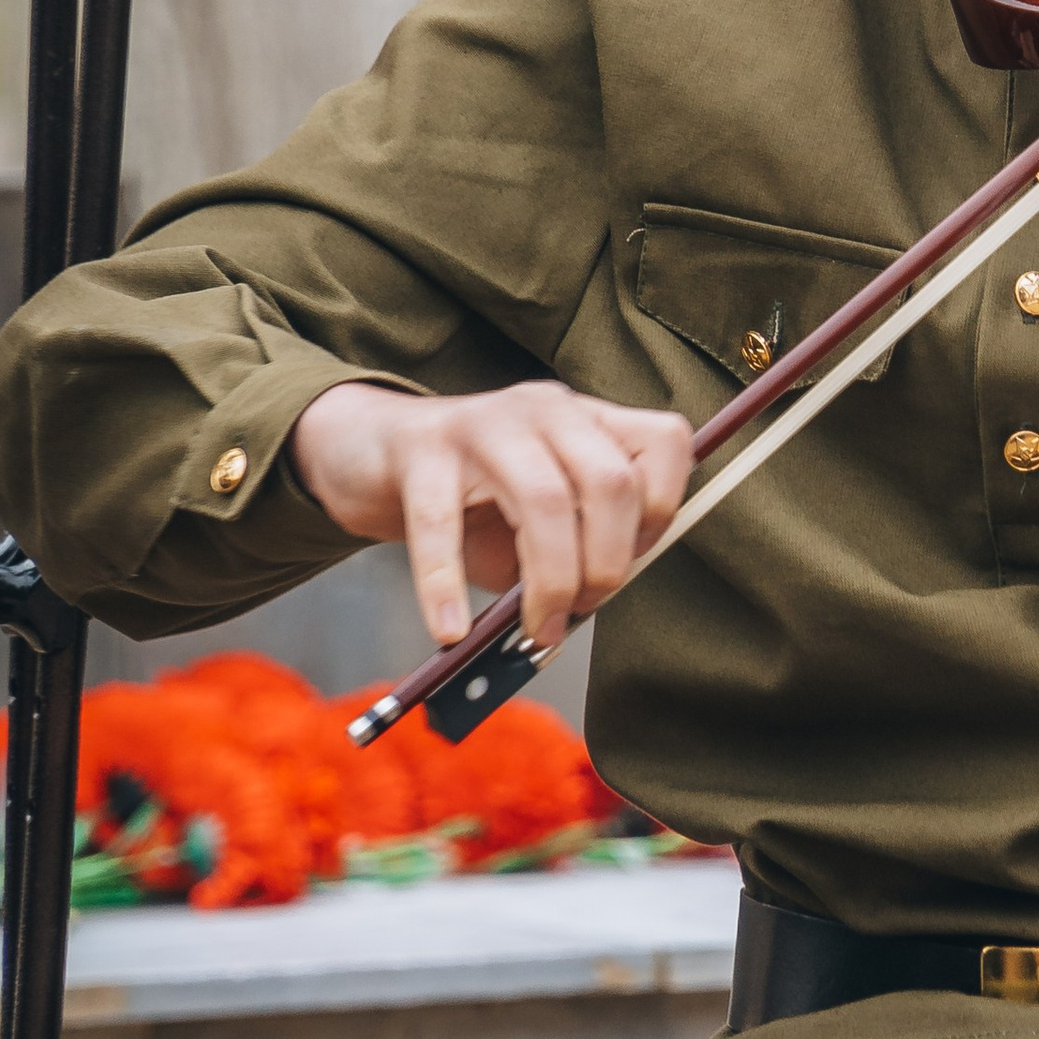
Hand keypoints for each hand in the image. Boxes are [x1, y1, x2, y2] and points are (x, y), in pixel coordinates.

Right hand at [290, 379, 696, 650]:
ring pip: (543, 499)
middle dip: (607, 563)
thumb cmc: (474, 498)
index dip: (663, 510)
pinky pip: (440, 523)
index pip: (664, 443)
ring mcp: (481, 423)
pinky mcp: (420, 450)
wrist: (374, 451)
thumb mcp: (541, 513)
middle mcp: (544, 409)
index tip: (636, 560)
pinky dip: (446, 585)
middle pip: (609, 482)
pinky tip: (451, 629)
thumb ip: (579, 547)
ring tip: (538, 627)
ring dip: (551, 580)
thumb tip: (593, 605)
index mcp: (587, 418)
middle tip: (582, 609)